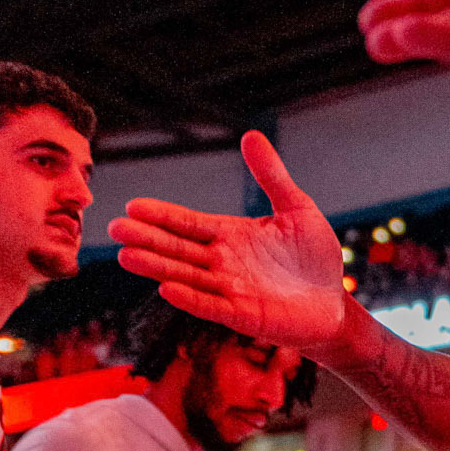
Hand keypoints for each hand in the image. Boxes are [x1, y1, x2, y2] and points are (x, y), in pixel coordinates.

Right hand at [109, 133, 345, 349]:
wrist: (336, 303)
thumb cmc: (314, 258)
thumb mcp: (296, 208)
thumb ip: (271, 176)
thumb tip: (251, 135)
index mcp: (230, 235)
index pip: (188, 223)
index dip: (162, 215)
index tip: (132, 206)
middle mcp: (223, 262)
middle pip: (178, 248)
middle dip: (148, 239)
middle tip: (114, 229)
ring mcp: (231, 290)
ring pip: (187, 276)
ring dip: (158, 267)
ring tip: (127, 256)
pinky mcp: (245, 315)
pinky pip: (212, 306)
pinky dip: (191, 299)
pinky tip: (166, 289)